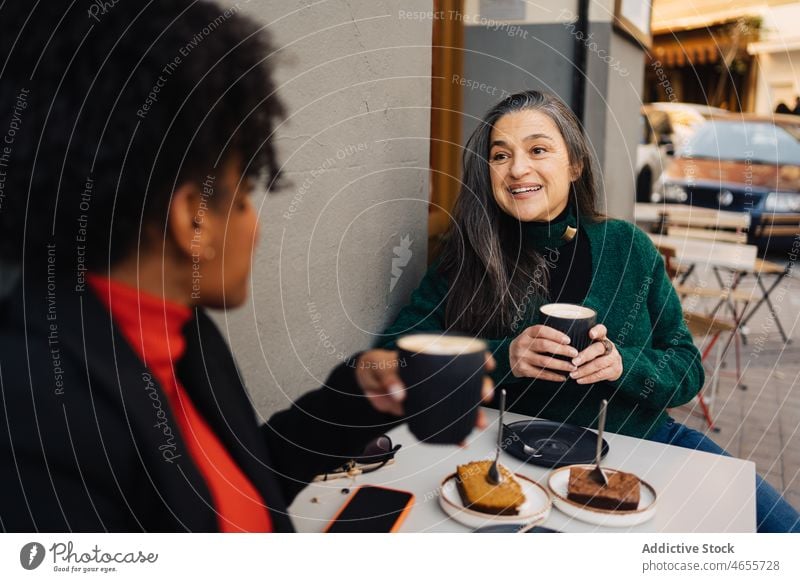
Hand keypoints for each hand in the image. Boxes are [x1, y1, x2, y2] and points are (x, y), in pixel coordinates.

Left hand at [355, 350, 496, 428]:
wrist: (366, 385)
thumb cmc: (377, 366)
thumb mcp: (381, 366)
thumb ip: (389, 377)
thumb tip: (399, 392)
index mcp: (429, 358)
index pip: (459, 353)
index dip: (477, 357)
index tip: (487, 364)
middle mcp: (436, 376)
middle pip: (466, 381)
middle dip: (481, 388)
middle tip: (485, 396)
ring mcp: (433, 394)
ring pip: (459, 403)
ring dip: (472, 414)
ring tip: (478, 423)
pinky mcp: (425, 411)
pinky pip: (443, 421)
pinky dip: (452, 432)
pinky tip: (460, 440)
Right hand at [509, 324, 579, 381]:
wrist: (507, 357)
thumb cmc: (528, 345)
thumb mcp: (532, 336)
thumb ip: (546, 335)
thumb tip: (569, 340)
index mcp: (527, 333)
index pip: (541, 330)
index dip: (556, 335)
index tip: (568, 340)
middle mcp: (522, 344)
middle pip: (544, 345)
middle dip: (562, 350)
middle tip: (575, 353)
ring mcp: (521, 357)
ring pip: (544, 361)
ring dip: (560, 365)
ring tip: (573, 367)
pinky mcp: (522, 370)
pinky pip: (540, 374)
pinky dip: (553, 376)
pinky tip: (562, 377)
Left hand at [569, 324, 622, 383]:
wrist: (613, 365)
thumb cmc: (595, 353)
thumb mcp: (590, 345)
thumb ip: (580, 342)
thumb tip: (559, 343)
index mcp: (602, 337)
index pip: (601, 330)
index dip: (597, 331)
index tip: (591, 334)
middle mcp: (610, 346)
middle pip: (598, 349)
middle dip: (584, 356)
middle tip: (573, 362)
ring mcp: (614, 358)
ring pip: (598, 364)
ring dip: (584, 370)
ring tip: (572, 374)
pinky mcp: (615, 370)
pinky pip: (601, 375)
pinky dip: (588, 378)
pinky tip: (579, 380)